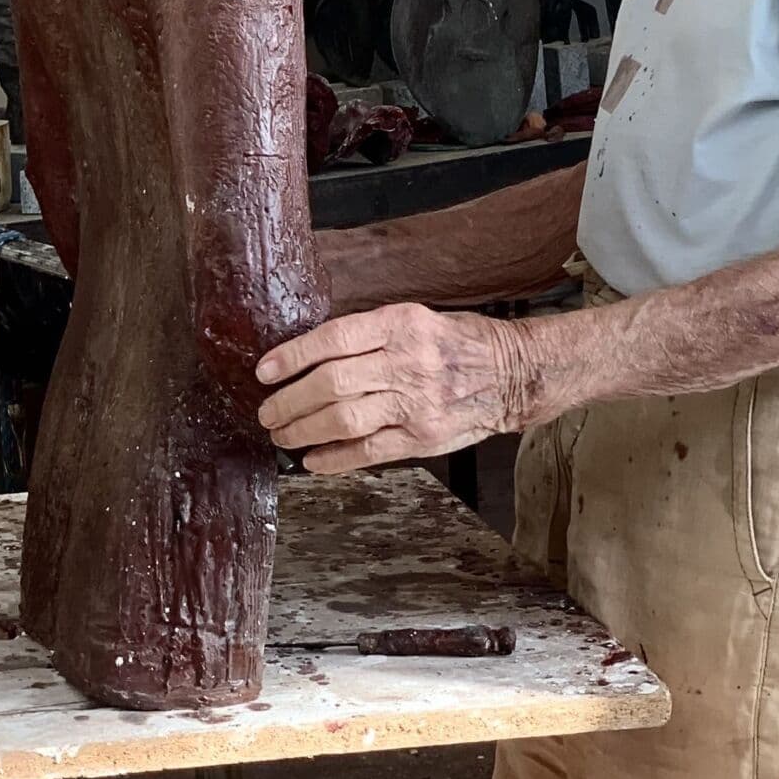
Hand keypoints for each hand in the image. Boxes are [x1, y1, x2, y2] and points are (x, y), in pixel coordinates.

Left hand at [256, 303, 532, 473]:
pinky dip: (333, 459)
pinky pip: (368, 452)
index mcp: (402, 324)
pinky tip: (312, 459)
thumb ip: (372, 335)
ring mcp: (416, 404)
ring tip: (281, 434)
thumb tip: (313, 354)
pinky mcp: (423, 438)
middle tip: (266, 410)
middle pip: (332, 384)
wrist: (513, 373)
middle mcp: (407, 362)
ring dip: (303, 431)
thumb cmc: (460, 342)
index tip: (265, 370)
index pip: (335, 339)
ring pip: (344, 420)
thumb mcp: (418, 319)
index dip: (293, 355)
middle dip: (289, 401)